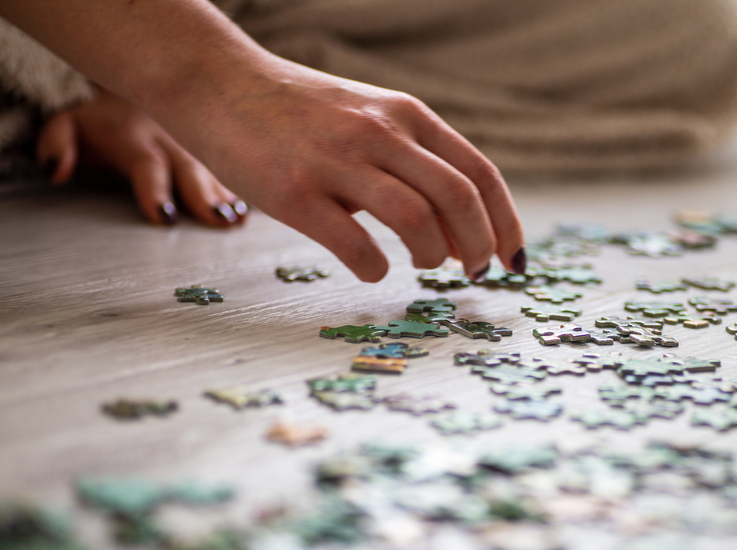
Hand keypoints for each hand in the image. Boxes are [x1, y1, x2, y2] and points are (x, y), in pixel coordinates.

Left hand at [37, 87, 247, 226]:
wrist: (140, 81)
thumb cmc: (104, 121)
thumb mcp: (68, 124)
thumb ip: (56, 143)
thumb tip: (57, 171)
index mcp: (136, 139)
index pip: (147, 166)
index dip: (155, 192)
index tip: (165, 218)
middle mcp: (172, 141)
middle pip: (191, 169)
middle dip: (204, 196)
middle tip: (219, 220)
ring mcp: (197, 144)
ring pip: (217, 168)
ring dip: (229, 195)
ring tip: (239, 218)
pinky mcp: (214, 147)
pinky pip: (231, 166)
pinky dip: (242, 186)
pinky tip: (249, 209)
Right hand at [159, 61, 525, 282]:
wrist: (220, 84)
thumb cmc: (302, 114)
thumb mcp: (371, 121)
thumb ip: (415, 166)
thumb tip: (461, 235)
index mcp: (407, 115)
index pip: (479, 173)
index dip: (506, 223)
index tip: (512, 259)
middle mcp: (380, 133)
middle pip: (458, 199)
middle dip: (479, 247)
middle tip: (474, 273)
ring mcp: (337, 161)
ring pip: (416, 220)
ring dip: (432, 255)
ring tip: (424, 264)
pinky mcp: (295, 192)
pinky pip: (355, 245)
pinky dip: (374, 268)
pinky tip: (371, 268)